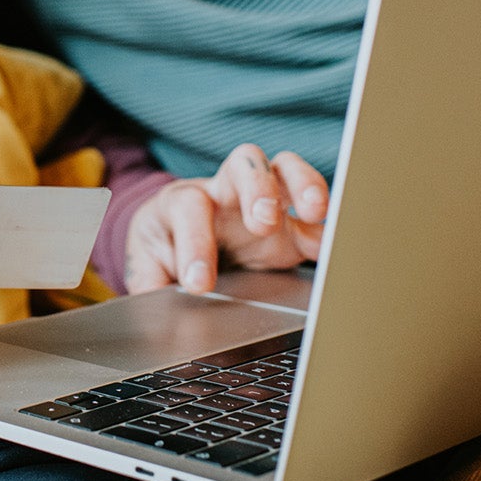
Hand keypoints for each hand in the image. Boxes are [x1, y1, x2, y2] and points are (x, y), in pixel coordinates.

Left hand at [125, 144, 326, 294]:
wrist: (177, 236)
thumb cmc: (161, 246)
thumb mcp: (144, 266)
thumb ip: (149, 286)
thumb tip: (149, 315)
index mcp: (182, 201)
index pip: (189, 207)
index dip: (195, 243)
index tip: (199, 284)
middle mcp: (224, 192)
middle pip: (242, 165)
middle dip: (256, 188)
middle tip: (262, 222)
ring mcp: (262, 202)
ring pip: (285, 171)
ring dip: (304, 186)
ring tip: (314, 212)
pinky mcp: (290, 227)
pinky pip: (314, 217)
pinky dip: (327, 228)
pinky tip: (337, 246)